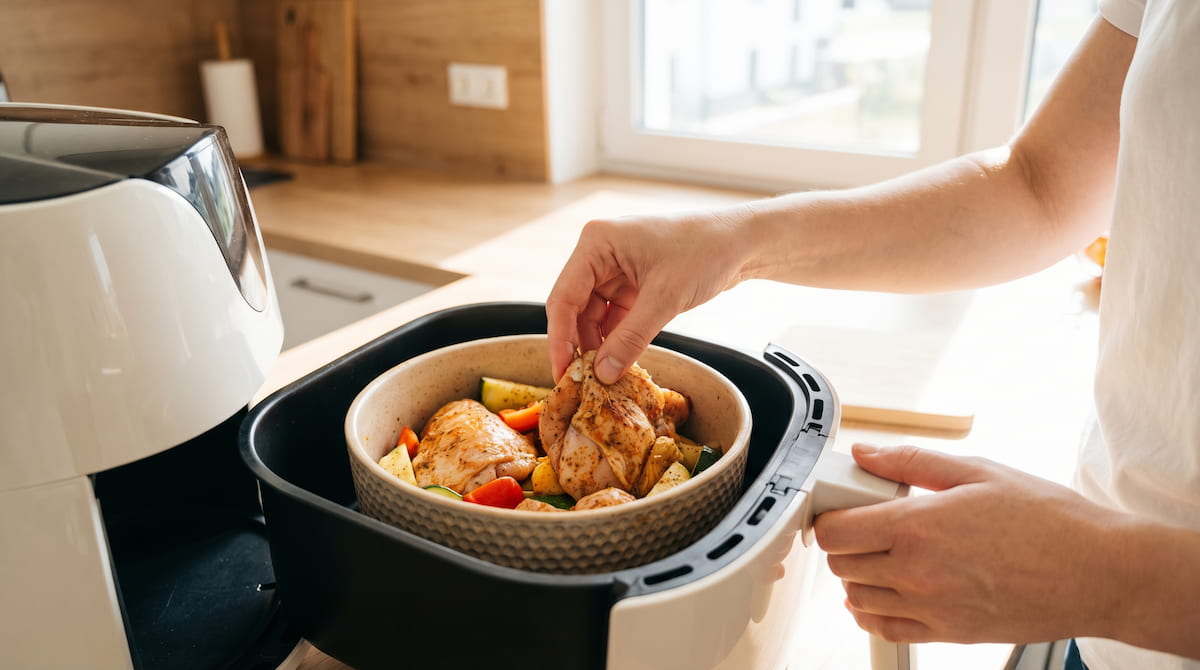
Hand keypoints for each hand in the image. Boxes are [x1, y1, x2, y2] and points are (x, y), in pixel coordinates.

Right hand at [545, 205, 754, 382]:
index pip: (564, 297)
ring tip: (602, 377)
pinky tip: (618, 362)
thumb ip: (630, 338)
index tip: (562, 372)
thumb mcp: (664, 299)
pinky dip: (615, 340)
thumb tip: (603, 373)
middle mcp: (598, 254)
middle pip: (574, 308)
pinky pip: (613, 317)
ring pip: (592, 316)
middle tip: (579, 382)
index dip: (560, 338)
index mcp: (596, 243)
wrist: (741, 242)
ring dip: (598, 345)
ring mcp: (614, 269)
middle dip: (578, 345)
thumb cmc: (705, 251)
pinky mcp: (631, 284)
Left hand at [813, 443, 1127, 644]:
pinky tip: (886, 592)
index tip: (840, 509)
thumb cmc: (1048, 521)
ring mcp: (931, 607)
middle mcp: (917, 572)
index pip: (835, 533)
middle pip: (841, 564)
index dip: (830, 518)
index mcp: (918, 526)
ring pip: (857, 597)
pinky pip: (885, 628)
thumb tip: (865, 453)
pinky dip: (873, 612)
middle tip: (868, 525)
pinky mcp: (948, 632)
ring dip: (859, 576)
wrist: (1099, 573)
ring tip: (884, 554)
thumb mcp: (977, 471)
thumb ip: (911, 461)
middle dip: (845, 542)